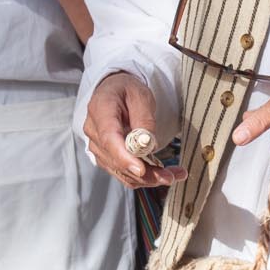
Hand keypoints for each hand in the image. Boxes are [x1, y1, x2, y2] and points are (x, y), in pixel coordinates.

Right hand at [84, 72, 182, 189]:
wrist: (115, 92)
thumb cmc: (127, 91)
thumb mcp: (141, 96)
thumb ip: (143, 119)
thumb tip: (147, 144)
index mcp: (100, 110)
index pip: (109, 139)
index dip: (124, 157)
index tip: (141, 170)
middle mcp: (94, 132)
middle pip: (117, 160)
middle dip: (145, 173)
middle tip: (172, 175)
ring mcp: (98, 147)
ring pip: (121, 172)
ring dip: (148, 178)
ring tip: (174, 174)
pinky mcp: (106, 157)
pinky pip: (123, 173)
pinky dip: (143, 177)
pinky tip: (162, 174)